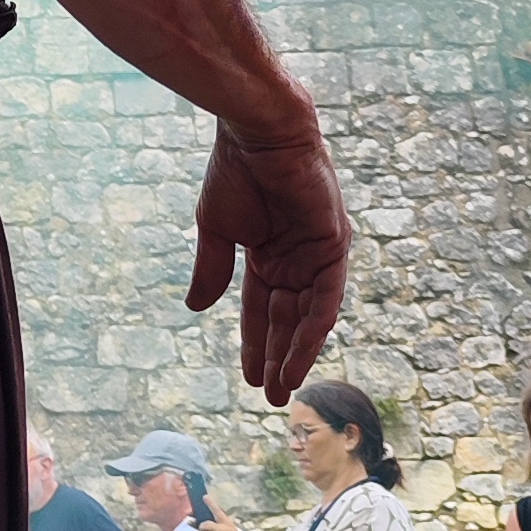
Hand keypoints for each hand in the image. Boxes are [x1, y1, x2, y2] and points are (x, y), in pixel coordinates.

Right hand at [186, 118, 349, 402]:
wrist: (257, 134)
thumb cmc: (234, 171)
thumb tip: (195, 309)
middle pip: (288, 319)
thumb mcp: (215, 230)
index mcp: (269, 253)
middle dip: (278, 358)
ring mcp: (318, 254)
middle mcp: (298, 258)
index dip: (256, 343)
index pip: (263, 309)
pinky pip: (326, 299)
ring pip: (309, 316)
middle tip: (269, 396)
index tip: (248, 378)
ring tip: (282, 388)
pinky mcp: (334, 247)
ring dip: (296, 353)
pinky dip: (313, 331)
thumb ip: (212, 270)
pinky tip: (298, 359)